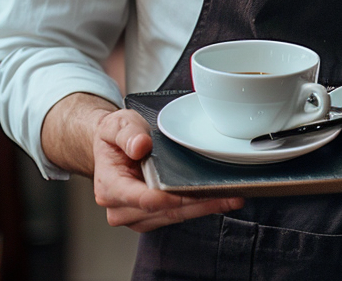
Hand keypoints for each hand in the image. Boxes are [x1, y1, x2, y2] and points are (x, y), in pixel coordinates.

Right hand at [91, 109, 242, 231]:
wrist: (111, 146)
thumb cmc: (115, 137)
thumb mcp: (117, 125)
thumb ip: (128, 134)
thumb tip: (140, 145)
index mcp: (110, 187)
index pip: (143, 199)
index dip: (170, 197)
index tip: (193, 192)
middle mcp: (121, 208)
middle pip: (164, 210)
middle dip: (198, 204)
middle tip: (228, 195)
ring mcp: (135, 215)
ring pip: (173, 216)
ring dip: (202, 208)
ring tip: (230, 197)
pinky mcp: (149, 216)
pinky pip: (175, 215)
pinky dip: (196, 207)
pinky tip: (216, 198)